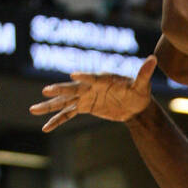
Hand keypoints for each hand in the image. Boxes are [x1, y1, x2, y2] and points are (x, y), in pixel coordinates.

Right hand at [29, 55, 156, 132]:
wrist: (134, 104)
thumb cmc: (138, 91)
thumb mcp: (142, 84)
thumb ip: (144, 73)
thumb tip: (154, 59)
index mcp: (102, 79)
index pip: (92, 77)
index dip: (84, 77)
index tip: (74, 76)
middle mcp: (89, 87)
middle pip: (72, 89)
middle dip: (59, 90)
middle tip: (46, 91)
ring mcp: (85, 97)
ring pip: (64, 102)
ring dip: (49, 106)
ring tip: (33, 109)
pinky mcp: (84, 107)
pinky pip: (67, 115)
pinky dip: (57, 121)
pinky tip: (46, 128)